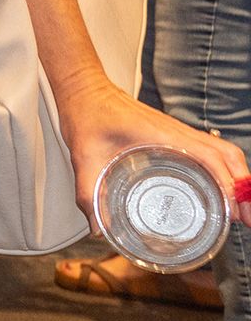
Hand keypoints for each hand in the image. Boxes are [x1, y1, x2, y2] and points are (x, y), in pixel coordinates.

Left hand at [57, 78, 250, 229]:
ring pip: (224, 152)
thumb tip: (99, 229)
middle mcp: (178, 133)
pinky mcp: (176, 135)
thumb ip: (88, 193)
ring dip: (240, 178)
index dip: (227, 184)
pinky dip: (226, 169)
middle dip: (244, 187)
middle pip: (228, 156)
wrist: (85, 91)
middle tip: (246, 219)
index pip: (210, 158)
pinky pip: (212, 150)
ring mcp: (180, 133)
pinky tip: (223, 190)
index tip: (234, 211)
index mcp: (163, 135)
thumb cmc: (87, 115)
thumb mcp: (84, 156)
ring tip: (242, 210)